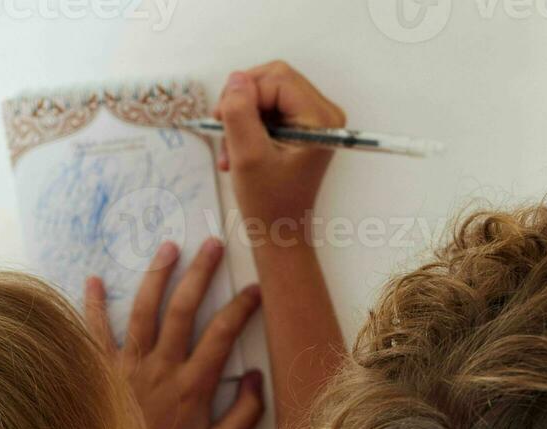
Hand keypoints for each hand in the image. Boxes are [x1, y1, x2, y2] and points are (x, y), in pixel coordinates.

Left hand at [85, 237, 264, 428]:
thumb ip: (244, 415)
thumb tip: (256, 376)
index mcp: (193, 385)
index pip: (223, 333)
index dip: (242, 307)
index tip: (255, 288)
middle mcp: (161, 366)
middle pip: (184, 308)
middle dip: (201, 272)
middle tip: (213, 244)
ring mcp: (126, 366)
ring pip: (143, 310)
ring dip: (158, 275)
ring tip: (169, 247)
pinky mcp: (98, 372)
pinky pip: (94, 331)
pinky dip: (92, 304)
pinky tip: (93, 279)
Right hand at [214, 61, 344, 229]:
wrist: (280, 232)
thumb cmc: (268, 203)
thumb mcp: (247, 156)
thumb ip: (240, 113)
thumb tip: (236, 78)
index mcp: (320, 119)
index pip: (275, 79)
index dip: (243, 94)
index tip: (222, 121)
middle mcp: (324, 113)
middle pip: (273, 80)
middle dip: (242, 103)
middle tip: (222, 130)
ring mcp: (313, 119)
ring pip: (267, 93)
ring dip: (241, 117)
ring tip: (230, 151)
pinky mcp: (301, 127)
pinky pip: (269, 109)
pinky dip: (249, 125)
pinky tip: (237, 150)